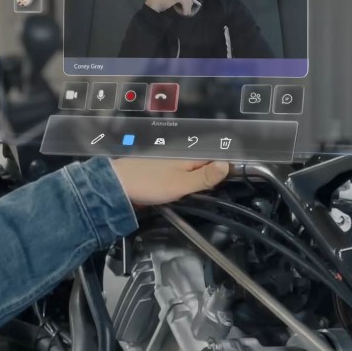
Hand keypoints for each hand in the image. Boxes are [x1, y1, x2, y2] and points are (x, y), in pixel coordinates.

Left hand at [109, 159, 228, 206]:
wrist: (116, 186)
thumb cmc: (148, 184)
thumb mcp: (181, 183)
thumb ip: (204, 176)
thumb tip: (227, 165)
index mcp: (188, 158)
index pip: (214, 160)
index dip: (226, 169)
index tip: (235, 179)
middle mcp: (180, 158)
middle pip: (203, 165)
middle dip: (213, 175)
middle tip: (222, 188)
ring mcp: (168, 166)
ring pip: (191, 172)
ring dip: (199, 180)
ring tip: (207, 191)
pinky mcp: (159, 175)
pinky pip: (179, 177)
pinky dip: (185, 184)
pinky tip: (185, 192)